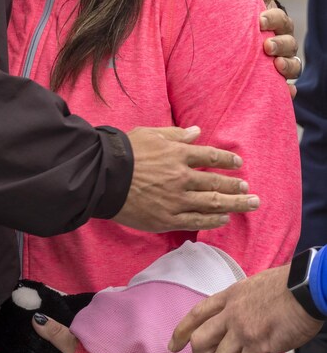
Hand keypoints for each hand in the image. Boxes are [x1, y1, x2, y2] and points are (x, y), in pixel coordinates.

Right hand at [113, 125, 258, 232]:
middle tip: (250, 190)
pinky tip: (224, 219)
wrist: (103, 176)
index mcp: (177, 154)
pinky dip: (212, 220)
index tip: (238, 163)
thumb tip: (197, 132)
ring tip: (249, 204)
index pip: (209, 156)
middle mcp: (181, 177)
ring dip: (234, 204)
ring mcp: (176, 200)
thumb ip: (176, 135)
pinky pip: (196, 220)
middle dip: (236, 186)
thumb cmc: (124, 151)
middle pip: (216, 183)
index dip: (226, 159)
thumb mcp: (150, 135)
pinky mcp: (167, 218)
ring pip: (212, 204)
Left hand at [168, 265, 321, 352]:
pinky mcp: (258, 345)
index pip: (197, 314)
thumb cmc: (286, 287)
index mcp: (228, 296)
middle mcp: (229, 313)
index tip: (173, 347)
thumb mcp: (253, 288)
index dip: (182, 331)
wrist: (305, 288)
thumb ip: (241, 305)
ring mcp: (241, 329)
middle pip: (201, 342)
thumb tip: (240, 326)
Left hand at [252, 0, 300, 90]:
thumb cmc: (250, 23)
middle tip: (266, 45)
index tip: (259, 20)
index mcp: (278, 25)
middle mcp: (285, 44)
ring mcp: (284, 63)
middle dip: (279, 43)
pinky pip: (288, 90)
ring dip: (286, 65)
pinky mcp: (279, 83)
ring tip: (275, 65)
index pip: (281, 20)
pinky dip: (288, 91)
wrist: (243, 48)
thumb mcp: (252, 7)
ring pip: (293, 66)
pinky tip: (285, 92)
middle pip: (289, 43)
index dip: (273, 19)